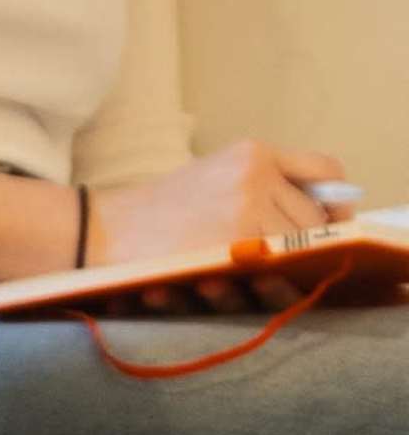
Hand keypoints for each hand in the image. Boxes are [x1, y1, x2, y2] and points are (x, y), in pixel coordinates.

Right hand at [86, 137, 349, 283]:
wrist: (101, 232)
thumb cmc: (155, 214)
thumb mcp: (215, 178)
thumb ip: (266, 187)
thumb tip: (327, 218)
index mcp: (253, 152)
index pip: (325, 171)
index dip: (334, 202)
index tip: (330, 223)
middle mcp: (256, 174)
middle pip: (316, 218)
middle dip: (303, 244)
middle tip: (268, 260)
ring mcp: (249, 208)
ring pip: (301, 248)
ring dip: (281, 268)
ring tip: (239, 272)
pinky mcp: (237, 244)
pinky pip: (277, 270)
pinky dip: (261, 282)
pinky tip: (226, 280)